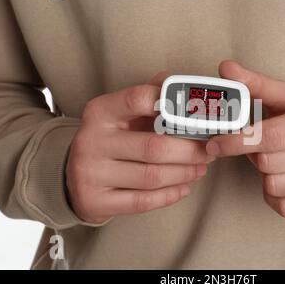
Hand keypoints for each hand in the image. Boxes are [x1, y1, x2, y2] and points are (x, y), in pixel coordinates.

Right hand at [66, 72, 213, 223]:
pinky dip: (170, 195)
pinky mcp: (95, 201)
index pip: (139, 99)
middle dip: (190, 150)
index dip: (173, 105)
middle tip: (209, 150)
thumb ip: (150, 96)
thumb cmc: (111, 140)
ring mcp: (90, 173)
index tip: (198, 115)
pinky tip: (184, 187)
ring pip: (151, 176)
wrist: (75, 177)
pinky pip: (143, 201)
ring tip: (200, 168)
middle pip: (154, 146)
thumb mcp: (123, 113)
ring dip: (184, 173)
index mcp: (100, 111)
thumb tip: (181, 82)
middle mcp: (91, 140)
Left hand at [206, 61, 284, 218]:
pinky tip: (284, 178)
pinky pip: (284, 207)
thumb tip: (225, 68)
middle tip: (261, 146)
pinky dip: (275, 194)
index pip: (270, 136)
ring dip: (264, 174)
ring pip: (274, 186)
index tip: (214, 144)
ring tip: (277, 160)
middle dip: (253, 155)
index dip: (237, 141)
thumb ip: (256, 84)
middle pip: (267, 163)